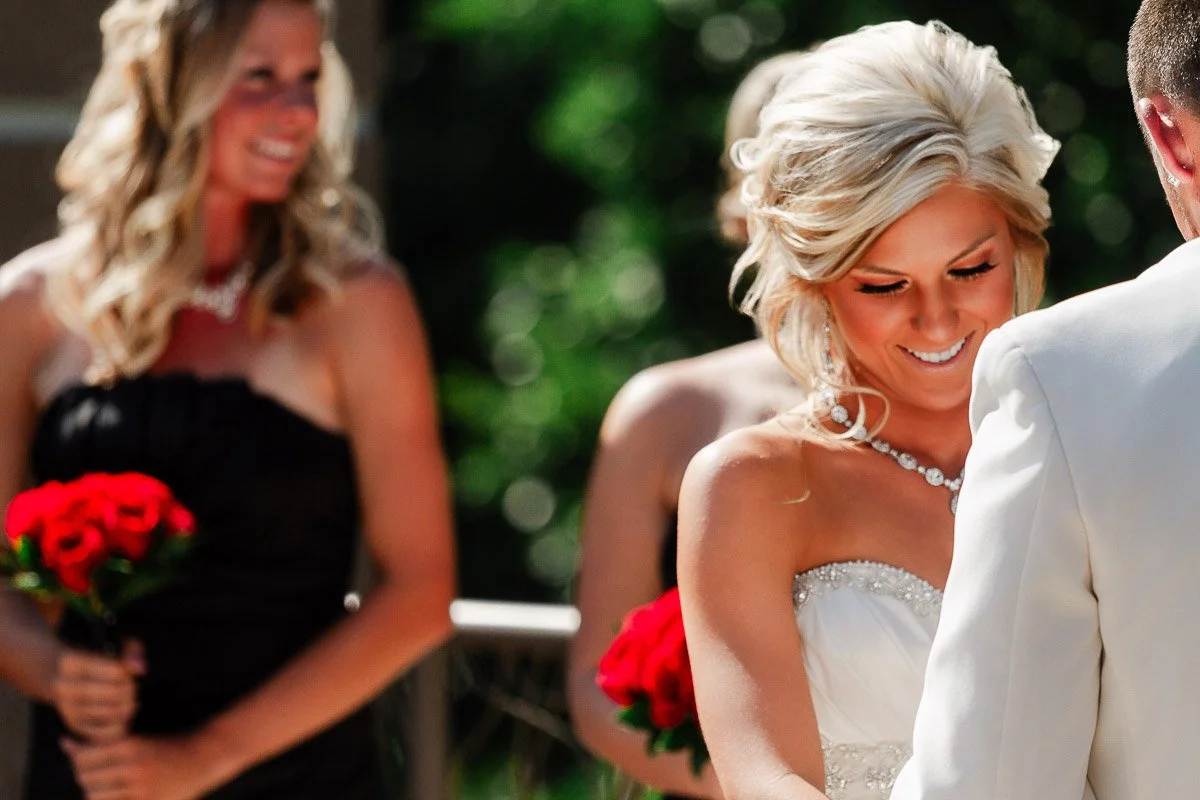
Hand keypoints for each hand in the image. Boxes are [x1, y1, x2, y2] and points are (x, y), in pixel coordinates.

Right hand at [53, 639, 145, 742]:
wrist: (63, 677)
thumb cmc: (97, 659)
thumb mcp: (115, 646)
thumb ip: (132, 651)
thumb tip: (141, 669)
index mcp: (71, 663)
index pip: (115, 671)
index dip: (129, 673)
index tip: (129, 672)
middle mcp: (63, 687)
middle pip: (114, 693)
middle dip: (130, 691)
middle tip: (132, 688)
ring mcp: (66, 708)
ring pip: (110, 713)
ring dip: (127, 707)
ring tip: (129, 700)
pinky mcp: (73, 725)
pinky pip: (104, 733)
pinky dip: (120, 726)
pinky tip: (123, 716)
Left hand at [61, 733, 231, 799]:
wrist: (203, 758)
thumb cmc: (165, 747)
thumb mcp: (135, 739)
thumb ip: (100, 742)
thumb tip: (63, 742)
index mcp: (130, 745)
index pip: (83, 756)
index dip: (78, 759)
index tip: (88, 759)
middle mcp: (132, 766)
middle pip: (85, 776)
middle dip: (85, 776)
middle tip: (96, 774)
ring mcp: (139, 788)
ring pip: (94, 795)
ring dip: (94, 791)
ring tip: (105, 786)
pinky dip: (108, 799)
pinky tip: (116, 794)